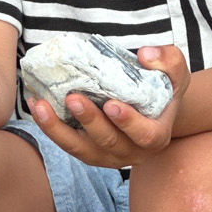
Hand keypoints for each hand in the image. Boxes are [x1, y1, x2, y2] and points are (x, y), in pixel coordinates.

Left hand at [26, 45, 189, 168]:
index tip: (112, 104)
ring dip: (58, 129)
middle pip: (108, 143)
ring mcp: (107, 156)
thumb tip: (144, 54)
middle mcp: (131, 152)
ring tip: (41, 106)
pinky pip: (66, 144)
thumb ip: (168, 60)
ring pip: (80, 149)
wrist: (150, 107)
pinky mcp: (87, 151)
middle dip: (89, 121)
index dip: (129, 123)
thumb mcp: (174, 71)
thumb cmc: (163, 86)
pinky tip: (36, 107)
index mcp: (156, 137)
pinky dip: (50, 127)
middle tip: (73, 98)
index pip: (145, 136)